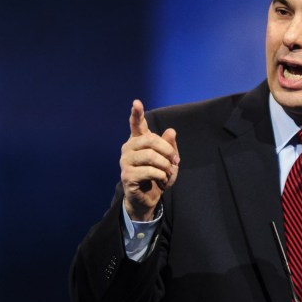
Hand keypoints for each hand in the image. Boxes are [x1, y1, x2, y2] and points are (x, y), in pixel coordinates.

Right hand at [120, 99, 179, 220]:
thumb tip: (171, 131)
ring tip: (168, 172)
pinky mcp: (127, 175)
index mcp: (138, 141)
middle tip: (175, 160)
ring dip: (165, 165)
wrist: (149, 198)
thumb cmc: (158, 176)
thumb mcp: (169, 160)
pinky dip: (161, 176)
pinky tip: (161, 180)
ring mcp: (125, 161)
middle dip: (168, 150)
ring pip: (151, 156)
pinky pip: (149, 171)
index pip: (137, 124)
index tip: (137, 102)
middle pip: (150, 140)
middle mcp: (129, 148)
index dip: (137, 113)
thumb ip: (170, 146)